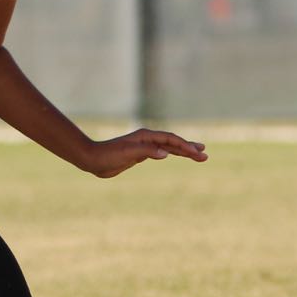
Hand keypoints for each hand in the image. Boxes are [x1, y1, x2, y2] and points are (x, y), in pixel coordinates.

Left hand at [81, 127, 206, 177]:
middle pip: (173, 142)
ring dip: (183, 151)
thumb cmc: (108, 155)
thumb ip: (147, 151)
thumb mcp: (127, 153)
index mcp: (145, 136)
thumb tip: (166, 153)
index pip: (170, 140)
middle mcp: (146, 139)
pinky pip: (162, 152)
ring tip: (198, 156)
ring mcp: (144, 146)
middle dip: (189, 148)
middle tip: (205, 154)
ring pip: (169, 147)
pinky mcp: (140, 154)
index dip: (184, 146)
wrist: (92, 159)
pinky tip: (177, 155)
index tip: (197, 153)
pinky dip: (172, 154)